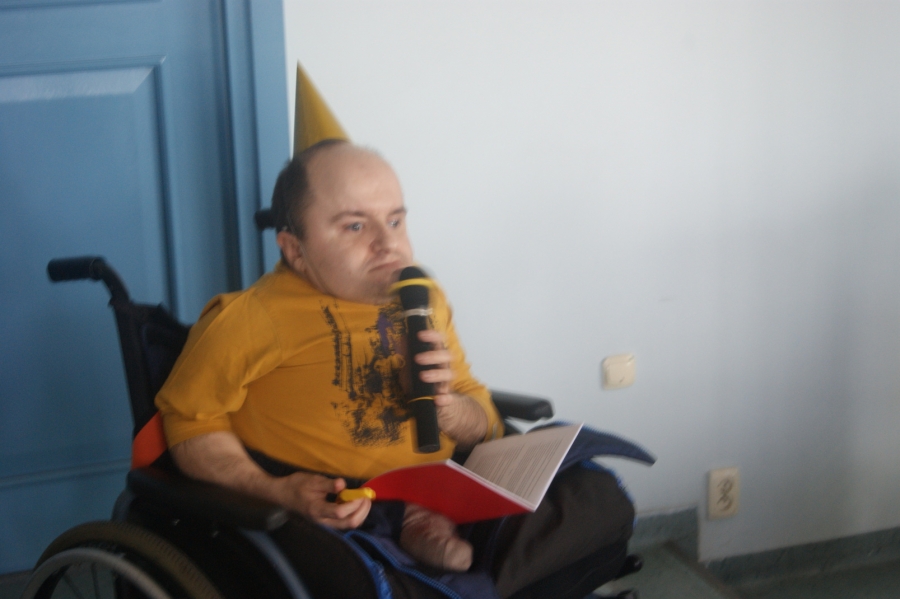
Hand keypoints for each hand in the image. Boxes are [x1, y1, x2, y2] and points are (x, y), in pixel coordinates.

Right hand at [276, 472, 370, 528]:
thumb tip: (343, 484)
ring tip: (363, 499)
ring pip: (348, 525)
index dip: (354, 503)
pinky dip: (354, 514)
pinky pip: (345, 522)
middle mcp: (322, 521)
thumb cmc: (297, 485)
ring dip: (360, 513)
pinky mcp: (327, 522)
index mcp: (317, 510)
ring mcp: (325, 524)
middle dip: (362, 510)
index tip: (361, 492)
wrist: (283, 494)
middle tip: (367, 497)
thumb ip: (329, 484)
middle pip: (349, 523)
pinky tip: (353, 502)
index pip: (341, 512)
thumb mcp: (313, 481)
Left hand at [414, 330, 485, 448]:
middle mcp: (444, 367)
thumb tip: (401, 339)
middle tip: (417, 358)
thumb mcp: (410, 368)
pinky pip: (449, 399)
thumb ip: (407, 355)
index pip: (439, 342)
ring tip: (422, 376)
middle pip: (447, 356)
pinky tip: (437, 399)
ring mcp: (446, 383)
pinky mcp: (447, 399)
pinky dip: (444, 399)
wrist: (433, 405)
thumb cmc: (420, 382)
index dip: (432, 336)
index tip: (420, 335)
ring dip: (436, 374)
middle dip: (433, 356)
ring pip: (450, 374)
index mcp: (436, 357)